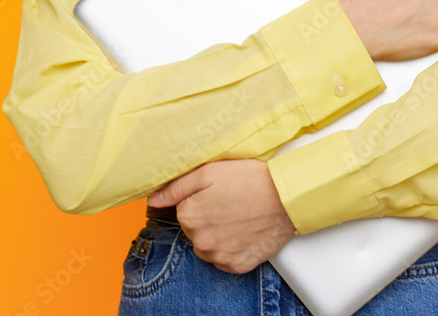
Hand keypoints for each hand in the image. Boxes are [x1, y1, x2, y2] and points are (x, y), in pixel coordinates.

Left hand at [147, 160, 295, 272]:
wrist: (285, 197)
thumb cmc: (248, 179)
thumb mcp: (209, 171)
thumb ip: (176, 186)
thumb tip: (152, 199)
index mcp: (189, 215)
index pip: (184, 209)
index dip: (200, 198)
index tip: (218, 192)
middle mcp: (200, 241)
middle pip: (195, 228)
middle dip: (208, 216)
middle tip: (230, 201)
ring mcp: (219, 256)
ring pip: (209, 245)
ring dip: (218, 233)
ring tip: (239, 214)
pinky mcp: (237, 265)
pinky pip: (225, 258)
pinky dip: (232, 246)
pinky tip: (244, 230)